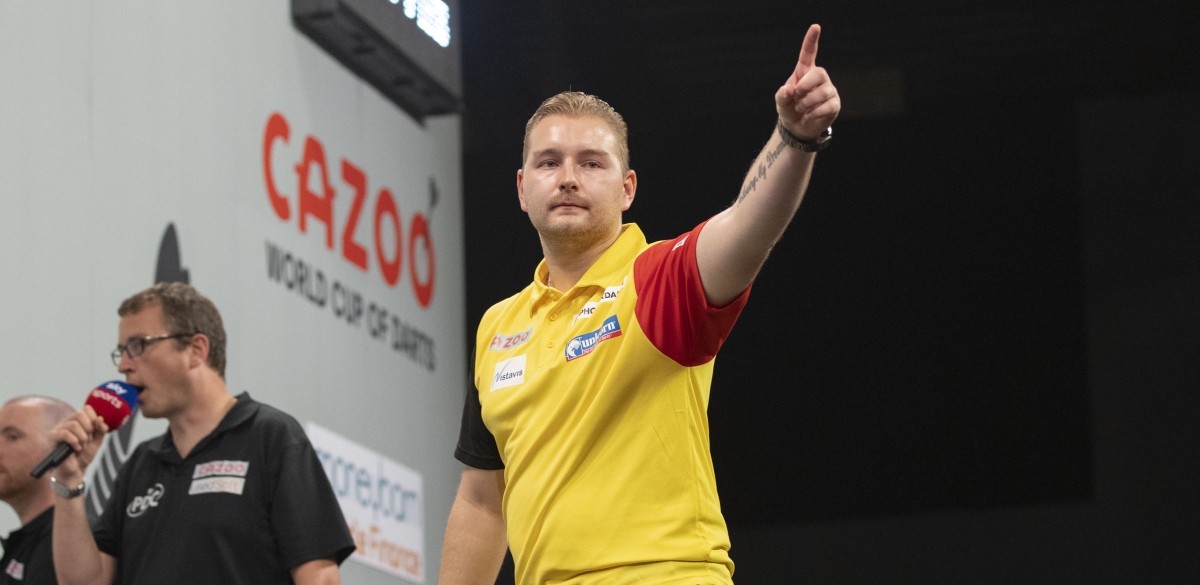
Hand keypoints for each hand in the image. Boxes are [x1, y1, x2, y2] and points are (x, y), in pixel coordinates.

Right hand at [47, 406, 107, 483]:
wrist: (76, 469)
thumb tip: (100, 418)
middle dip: (88, 429)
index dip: (94, 420)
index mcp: (77, 420)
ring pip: (73, 424)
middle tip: (88, 440)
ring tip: (82, 446)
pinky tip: (76, 448)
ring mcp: (58, 429)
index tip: (94, 433)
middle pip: (79, 414)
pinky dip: (74, 442)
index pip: (86, 409)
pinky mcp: (52, 438)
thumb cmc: (85, 454)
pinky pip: (64, 433)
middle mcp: (67, 422)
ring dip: (82, 437)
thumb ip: (101, 429)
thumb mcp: (97, 441)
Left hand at [776, 24, 840, 140]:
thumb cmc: (789, 108)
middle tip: (796, 95)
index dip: (811, 40)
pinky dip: (815, 113)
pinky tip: (809, 115)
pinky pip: (828, 106)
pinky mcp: (834, 104)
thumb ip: (782, 95)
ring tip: (801, 108)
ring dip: (807, 102)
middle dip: (806, 85)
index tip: (815, 27)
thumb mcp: (781, 102)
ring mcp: (829, 90)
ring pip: (823, 92)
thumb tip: (790, 89)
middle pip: (819, 73)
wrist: (797, 127)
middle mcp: (819, 78)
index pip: (809, 53)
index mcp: (804, 72)